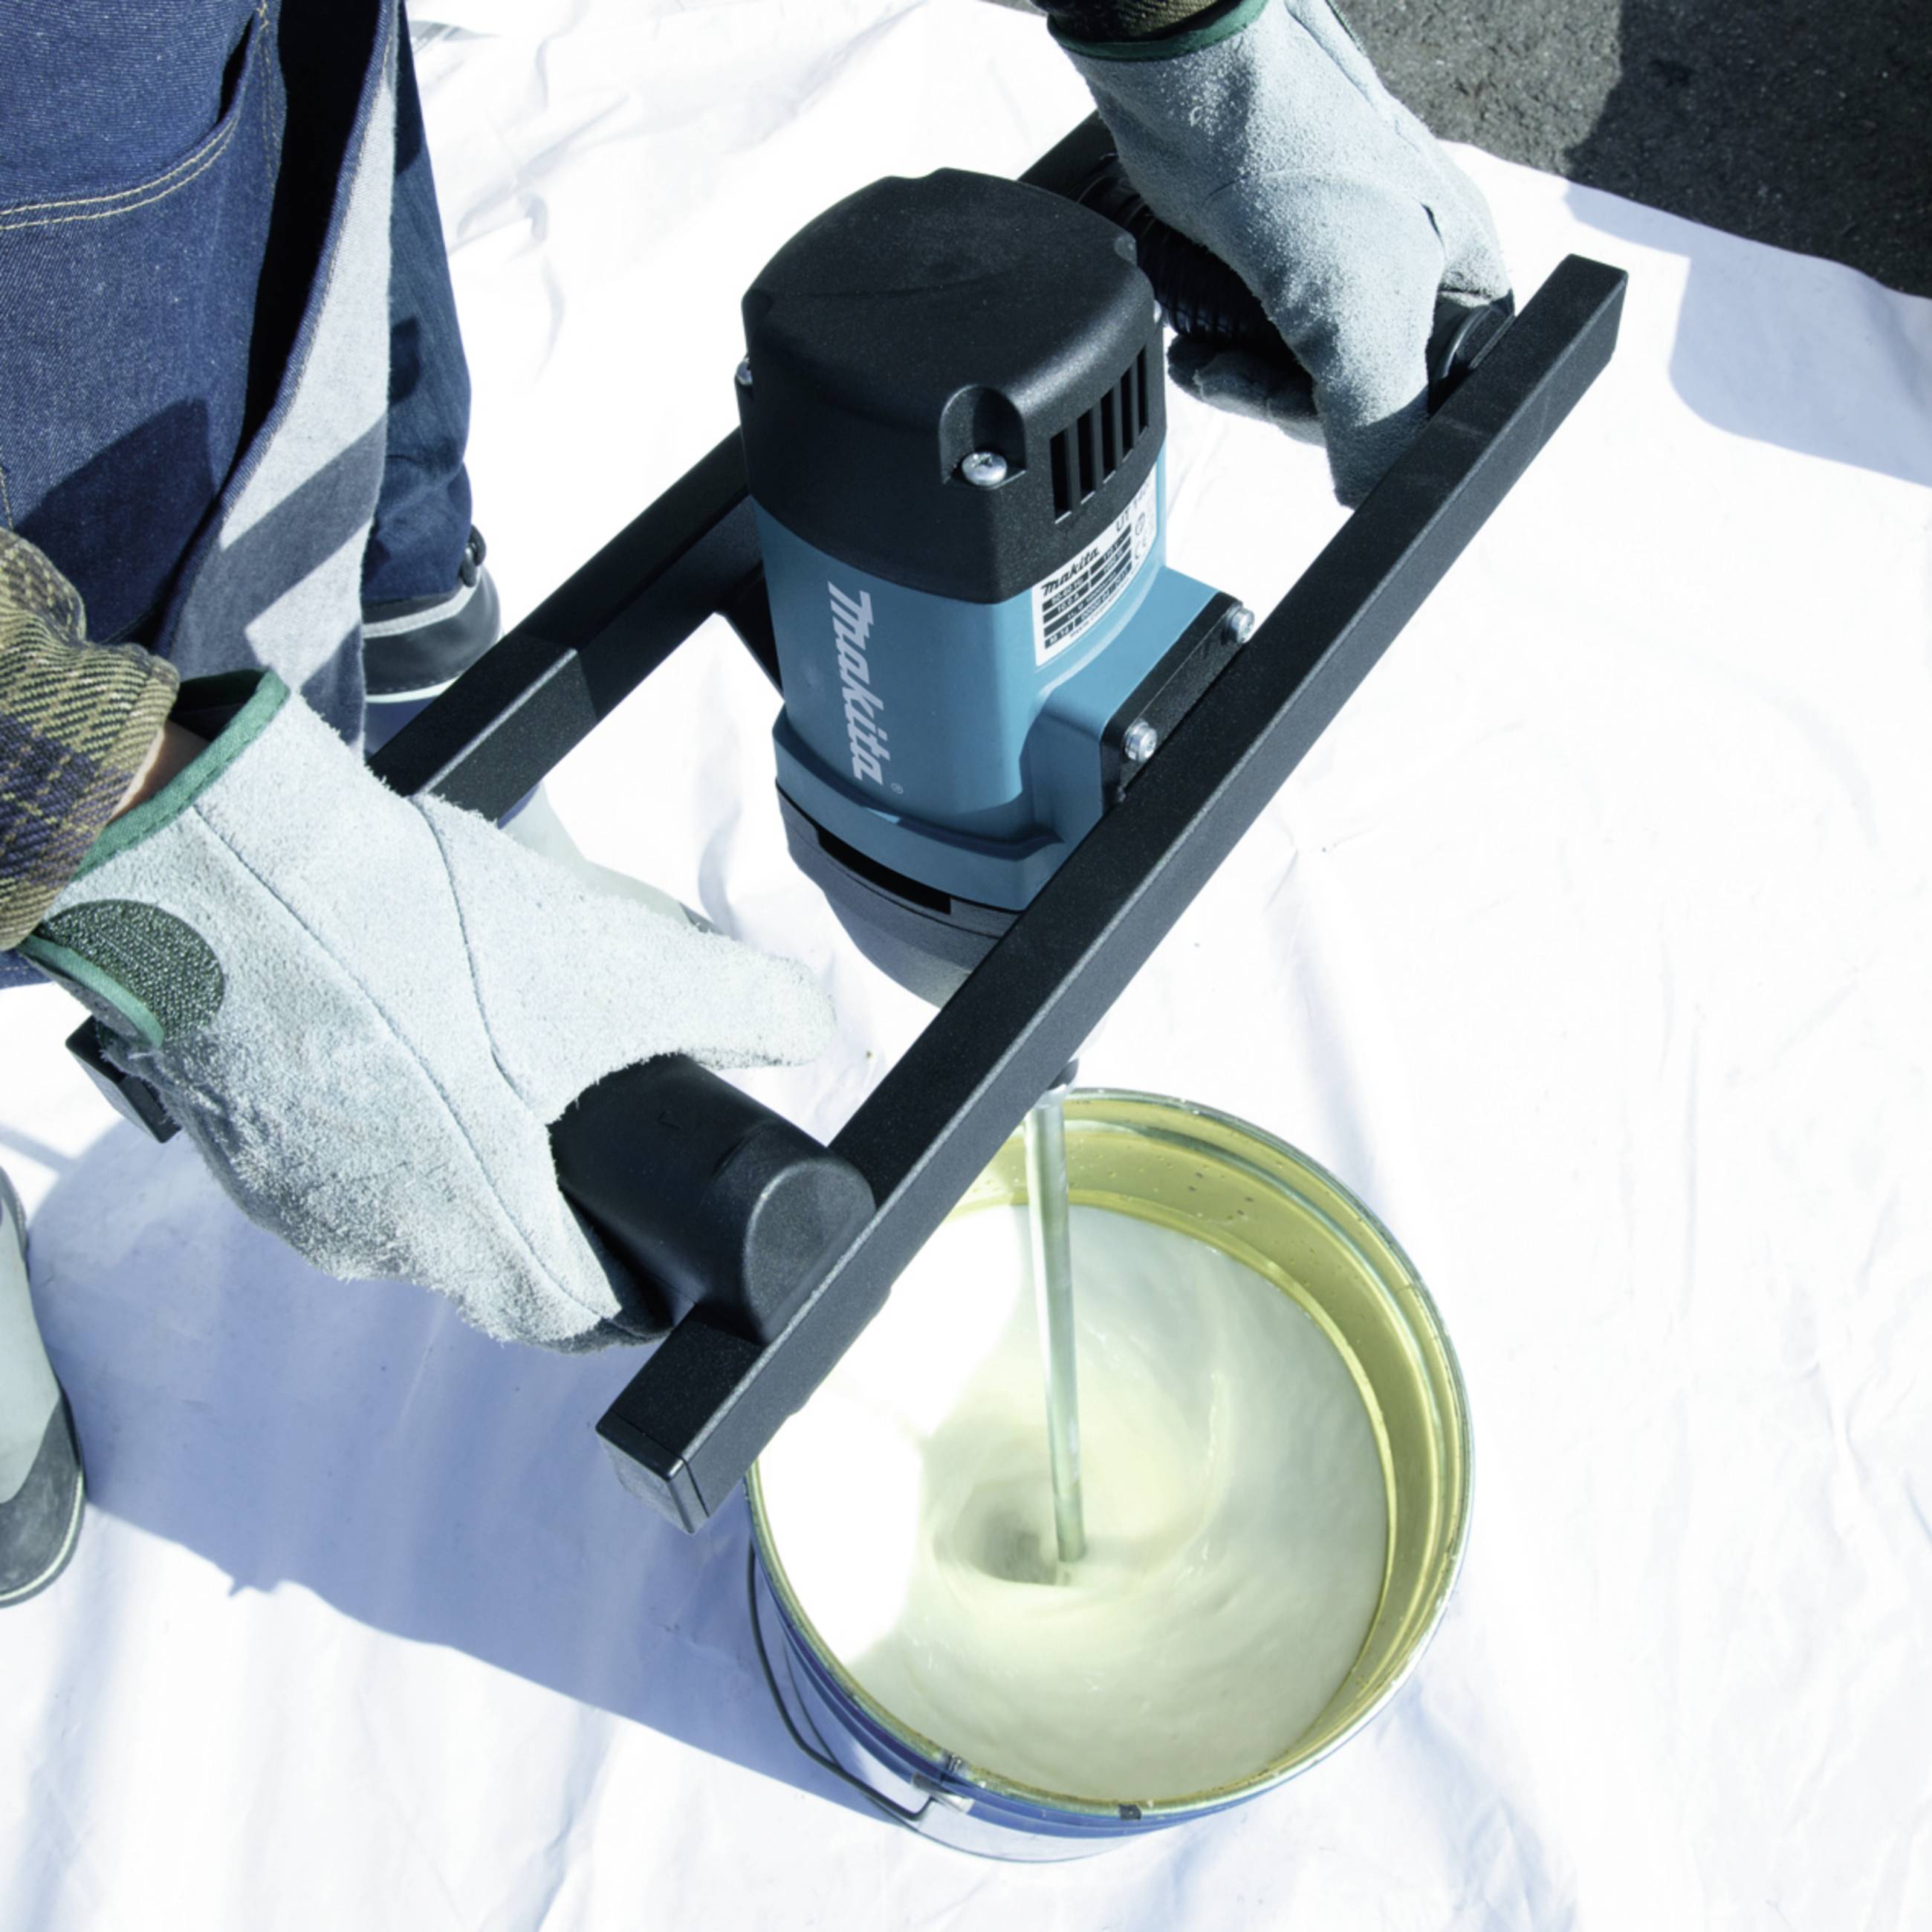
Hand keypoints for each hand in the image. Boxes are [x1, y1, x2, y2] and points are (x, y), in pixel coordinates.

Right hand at [22, 673, 832, 1349]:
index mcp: (475, 1233)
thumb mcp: (629, 967)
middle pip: (491, 1252)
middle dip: (548, 1194)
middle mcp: (370, 1240)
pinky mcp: (227, 1124)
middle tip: (576, 1117)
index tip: (658, 1254)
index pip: (576, 1316)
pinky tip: (395, 1017)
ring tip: (486, 1042)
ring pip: (403, 1190)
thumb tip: (810, 1027)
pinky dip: (373, 1097)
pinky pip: (326, 1136)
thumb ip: (745, 1006)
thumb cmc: (434, 944)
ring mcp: (284, 1191)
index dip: (633, 1288)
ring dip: (456, 1139)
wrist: (239, 873)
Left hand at [1057, 0, 1510, 502]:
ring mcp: (1334, 269)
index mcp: (1463, 277)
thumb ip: (1381, 423)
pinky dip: (1218, 360)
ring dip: (1247, 387)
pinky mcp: (1269, 265)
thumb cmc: (1295, 161)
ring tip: (1212, 360)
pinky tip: (1196, 348)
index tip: (1335, 433)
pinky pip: (1254, 349)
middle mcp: (1408, 274)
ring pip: (1301, 382)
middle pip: (1363, 402)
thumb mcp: (1360, 316)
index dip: (1386, 433)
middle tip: (1249, 381)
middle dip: (1294, 406)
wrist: (1189, 89)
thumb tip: (1379, 498)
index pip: (1446, 403)